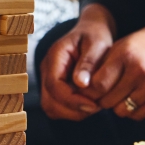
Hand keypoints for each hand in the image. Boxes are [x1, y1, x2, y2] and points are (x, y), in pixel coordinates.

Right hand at [38, 4, 114, 119]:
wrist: (92, 31)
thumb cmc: (96, 35)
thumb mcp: (98, 43)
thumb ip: (89, 62)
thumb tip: (81, 84)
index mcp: (56, 55)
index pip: (54, 85)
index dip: (72, 100)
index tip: (94, 105)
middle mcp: (47, 69)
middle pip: (49, 101)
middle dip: (73, 110)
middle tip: (97, 107)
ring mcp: (49, 79)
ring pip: (52, 108)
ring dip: (72, 113)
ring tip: (94, 106)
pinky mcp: (55, 88)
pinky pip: (57, 108)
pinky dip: (72, 112)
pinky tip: (89, 104)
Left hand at [87, 12, 144, 120]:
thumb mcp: (122, 45)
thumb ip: (103, 65)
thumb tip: (83, 87)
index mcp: (124, 54)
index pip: (97, 84)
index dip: (90, 90)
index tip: (91, 89)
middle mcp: (139, 71)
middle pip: (107, 101)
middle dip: (102, 99)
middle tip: (105, 93)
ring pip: (122, 111)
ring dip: (117, 106)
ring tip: (120, 94)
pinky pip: (138, 115)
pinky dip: (132, 110)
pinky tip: (133, 98)